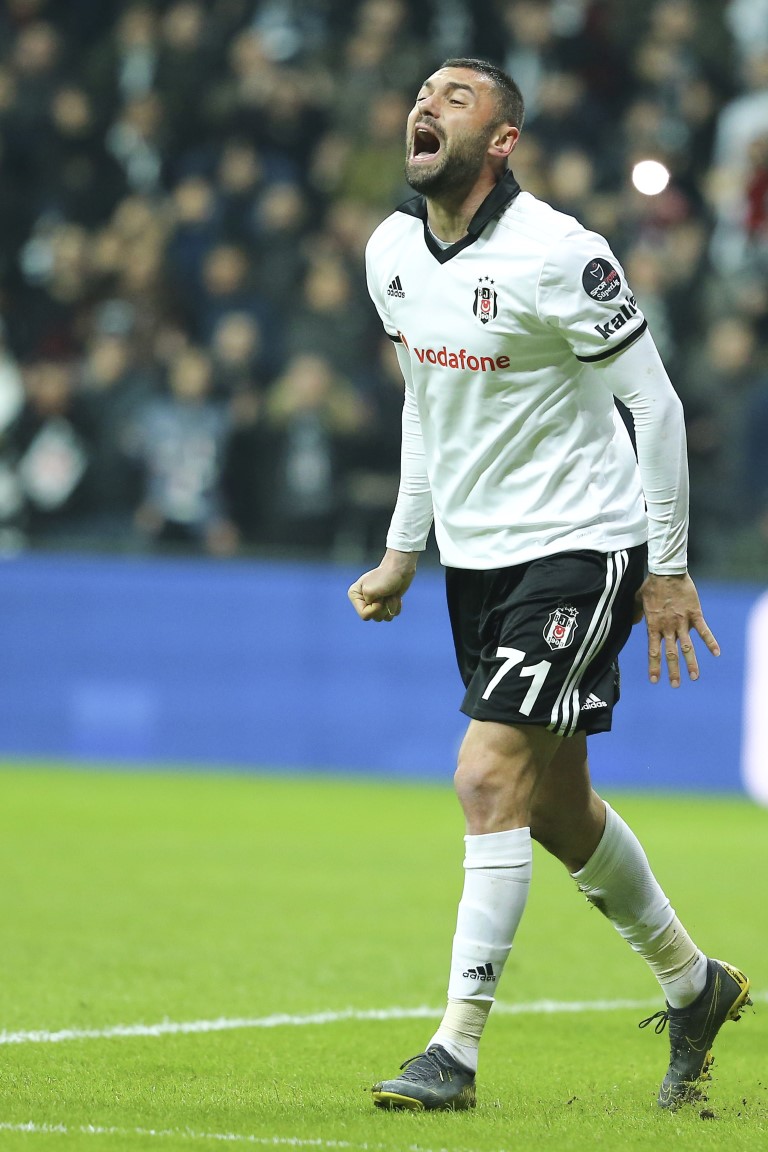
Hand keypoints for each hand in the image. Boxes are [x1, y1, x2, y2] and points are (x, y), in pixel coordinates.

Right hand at [347, 549, 417, 622]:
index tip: (379, 596)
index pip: (364, 615)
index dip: (375, 609)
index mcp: (355, 596)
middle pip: (374, 618)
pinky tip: (396, 596)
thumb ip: (369, 608)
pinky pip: (392, 615)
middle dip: (383, 607)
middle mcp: (364, 601)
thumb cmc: (384, 577)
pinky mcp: (387, 604)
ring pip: (384, 618)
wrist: (400, 568)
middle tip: (385, 594)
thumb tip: (383, 614)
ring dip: (391, 607)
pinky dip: (396, 606)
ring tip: (391, 594)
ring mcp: (376, 603)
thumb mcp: (370, 592)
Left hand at [634, 572, 719, 686]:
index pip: (653, 651)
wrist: (667, 571)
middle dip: (673, 671)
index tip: (655, 680)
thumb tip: (635, 622)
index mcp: (653, 626)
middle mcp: (668, 627)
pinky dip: (711, 642)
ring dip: (691, 663)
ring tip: (694, 677)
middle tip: (675, 685)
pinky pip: (704, 630)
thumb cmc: (651, 585)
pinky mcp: (695, 614)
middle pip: (671, 653)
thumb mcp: (638, 600)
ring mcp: (682, 622)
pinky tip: (716, 653)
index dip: (654, 666)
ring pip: (687, 647)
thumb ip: (636, 614)